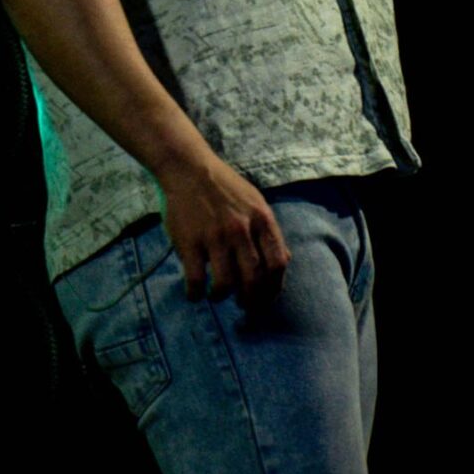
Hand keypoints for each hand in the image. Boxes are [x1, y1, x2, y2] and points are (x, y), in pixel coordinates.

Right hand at [160, 153, 291, 310]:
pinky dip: (196, 294)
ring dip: (222, 297)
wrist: (189, 168)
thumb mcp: (256, 203)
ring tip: (217, 295)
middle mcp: (241, 230)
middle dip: (251, 300)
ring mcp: (215, 237)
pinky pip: (196, 279)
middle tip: (244, 305)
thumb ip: (269, 232)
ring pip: (226, 283)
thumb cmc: (225, 188)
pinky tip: (195, 295)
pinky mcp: (190, 242)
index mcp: (262, 220)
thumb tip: (284, 261)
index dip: (274, 288)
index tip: (265, 298)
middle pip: (254, 279)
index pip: (278, 264)